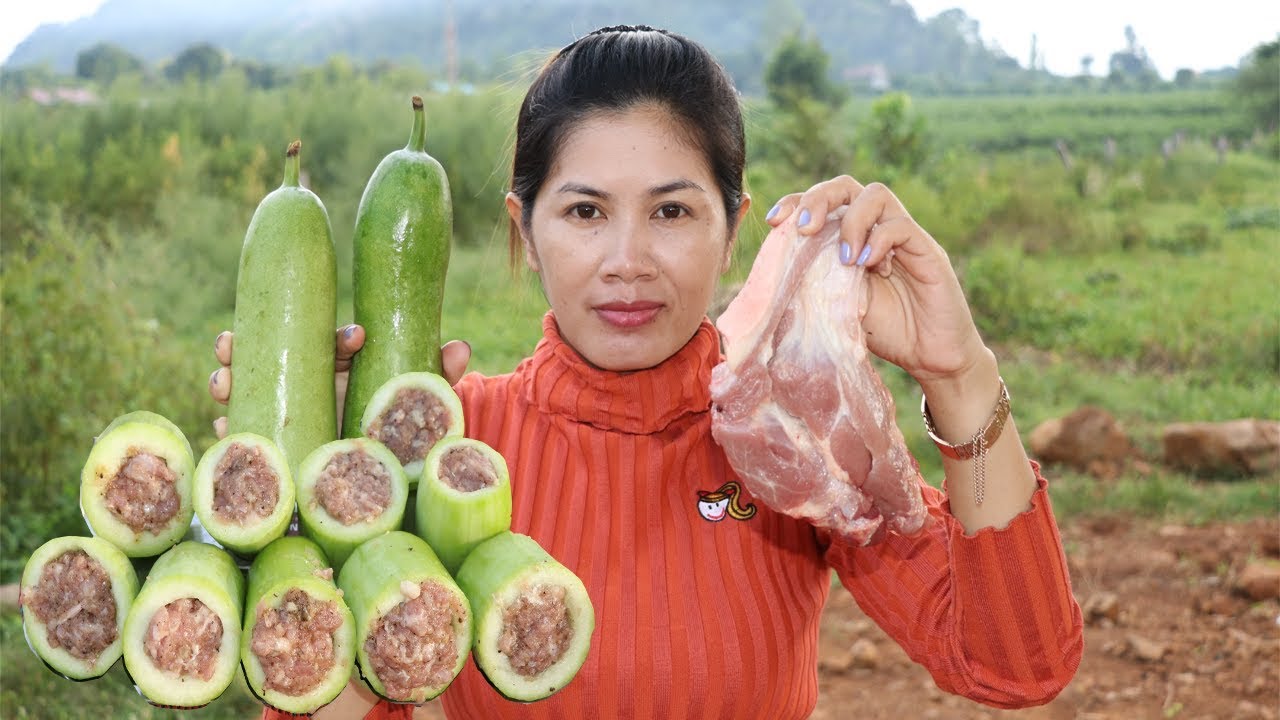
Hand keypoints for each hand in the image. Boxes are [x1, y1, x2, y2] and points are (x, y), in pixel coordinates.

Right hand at [208, 326, 471, 437]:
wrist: (378, 473)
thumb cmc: (392, 427)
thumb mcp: (415, 404)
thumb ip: (437, 375)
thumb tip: (462, 346)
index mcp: (342, 366)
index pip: (335, 343)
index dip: (342, 338)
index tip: (356, 338)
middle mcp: (307, 381)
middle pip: (269, 354)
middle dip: (245, 345)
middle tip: (230, 342)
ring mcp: (285, 409)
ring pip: (246, 386)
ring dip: (227, 379)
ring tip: (222, 382)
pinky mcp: (273, 441)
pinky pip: (244, 431)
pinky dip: (230, 428)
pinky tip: (223, 427)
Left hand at [764, 176, 989, 387]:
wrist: (930, 356)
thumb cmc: (885, 331)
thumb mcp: (839, 306)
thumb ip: (818, 283)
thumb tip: (777, 275)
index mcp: (852, 237)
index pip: (823, 201)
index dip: (796, 202)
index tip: (775, 222)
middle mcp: (877, 228)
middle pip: (846, 186)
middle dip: (818, 198)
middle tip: (804, 228)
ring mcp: (904, 236)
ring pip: (876, 195)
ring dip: (851, 221)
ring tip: (844, 259)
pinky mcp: (928, 251)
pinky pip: (902, 227)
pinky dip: (879, 240)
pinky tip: (868, 265)